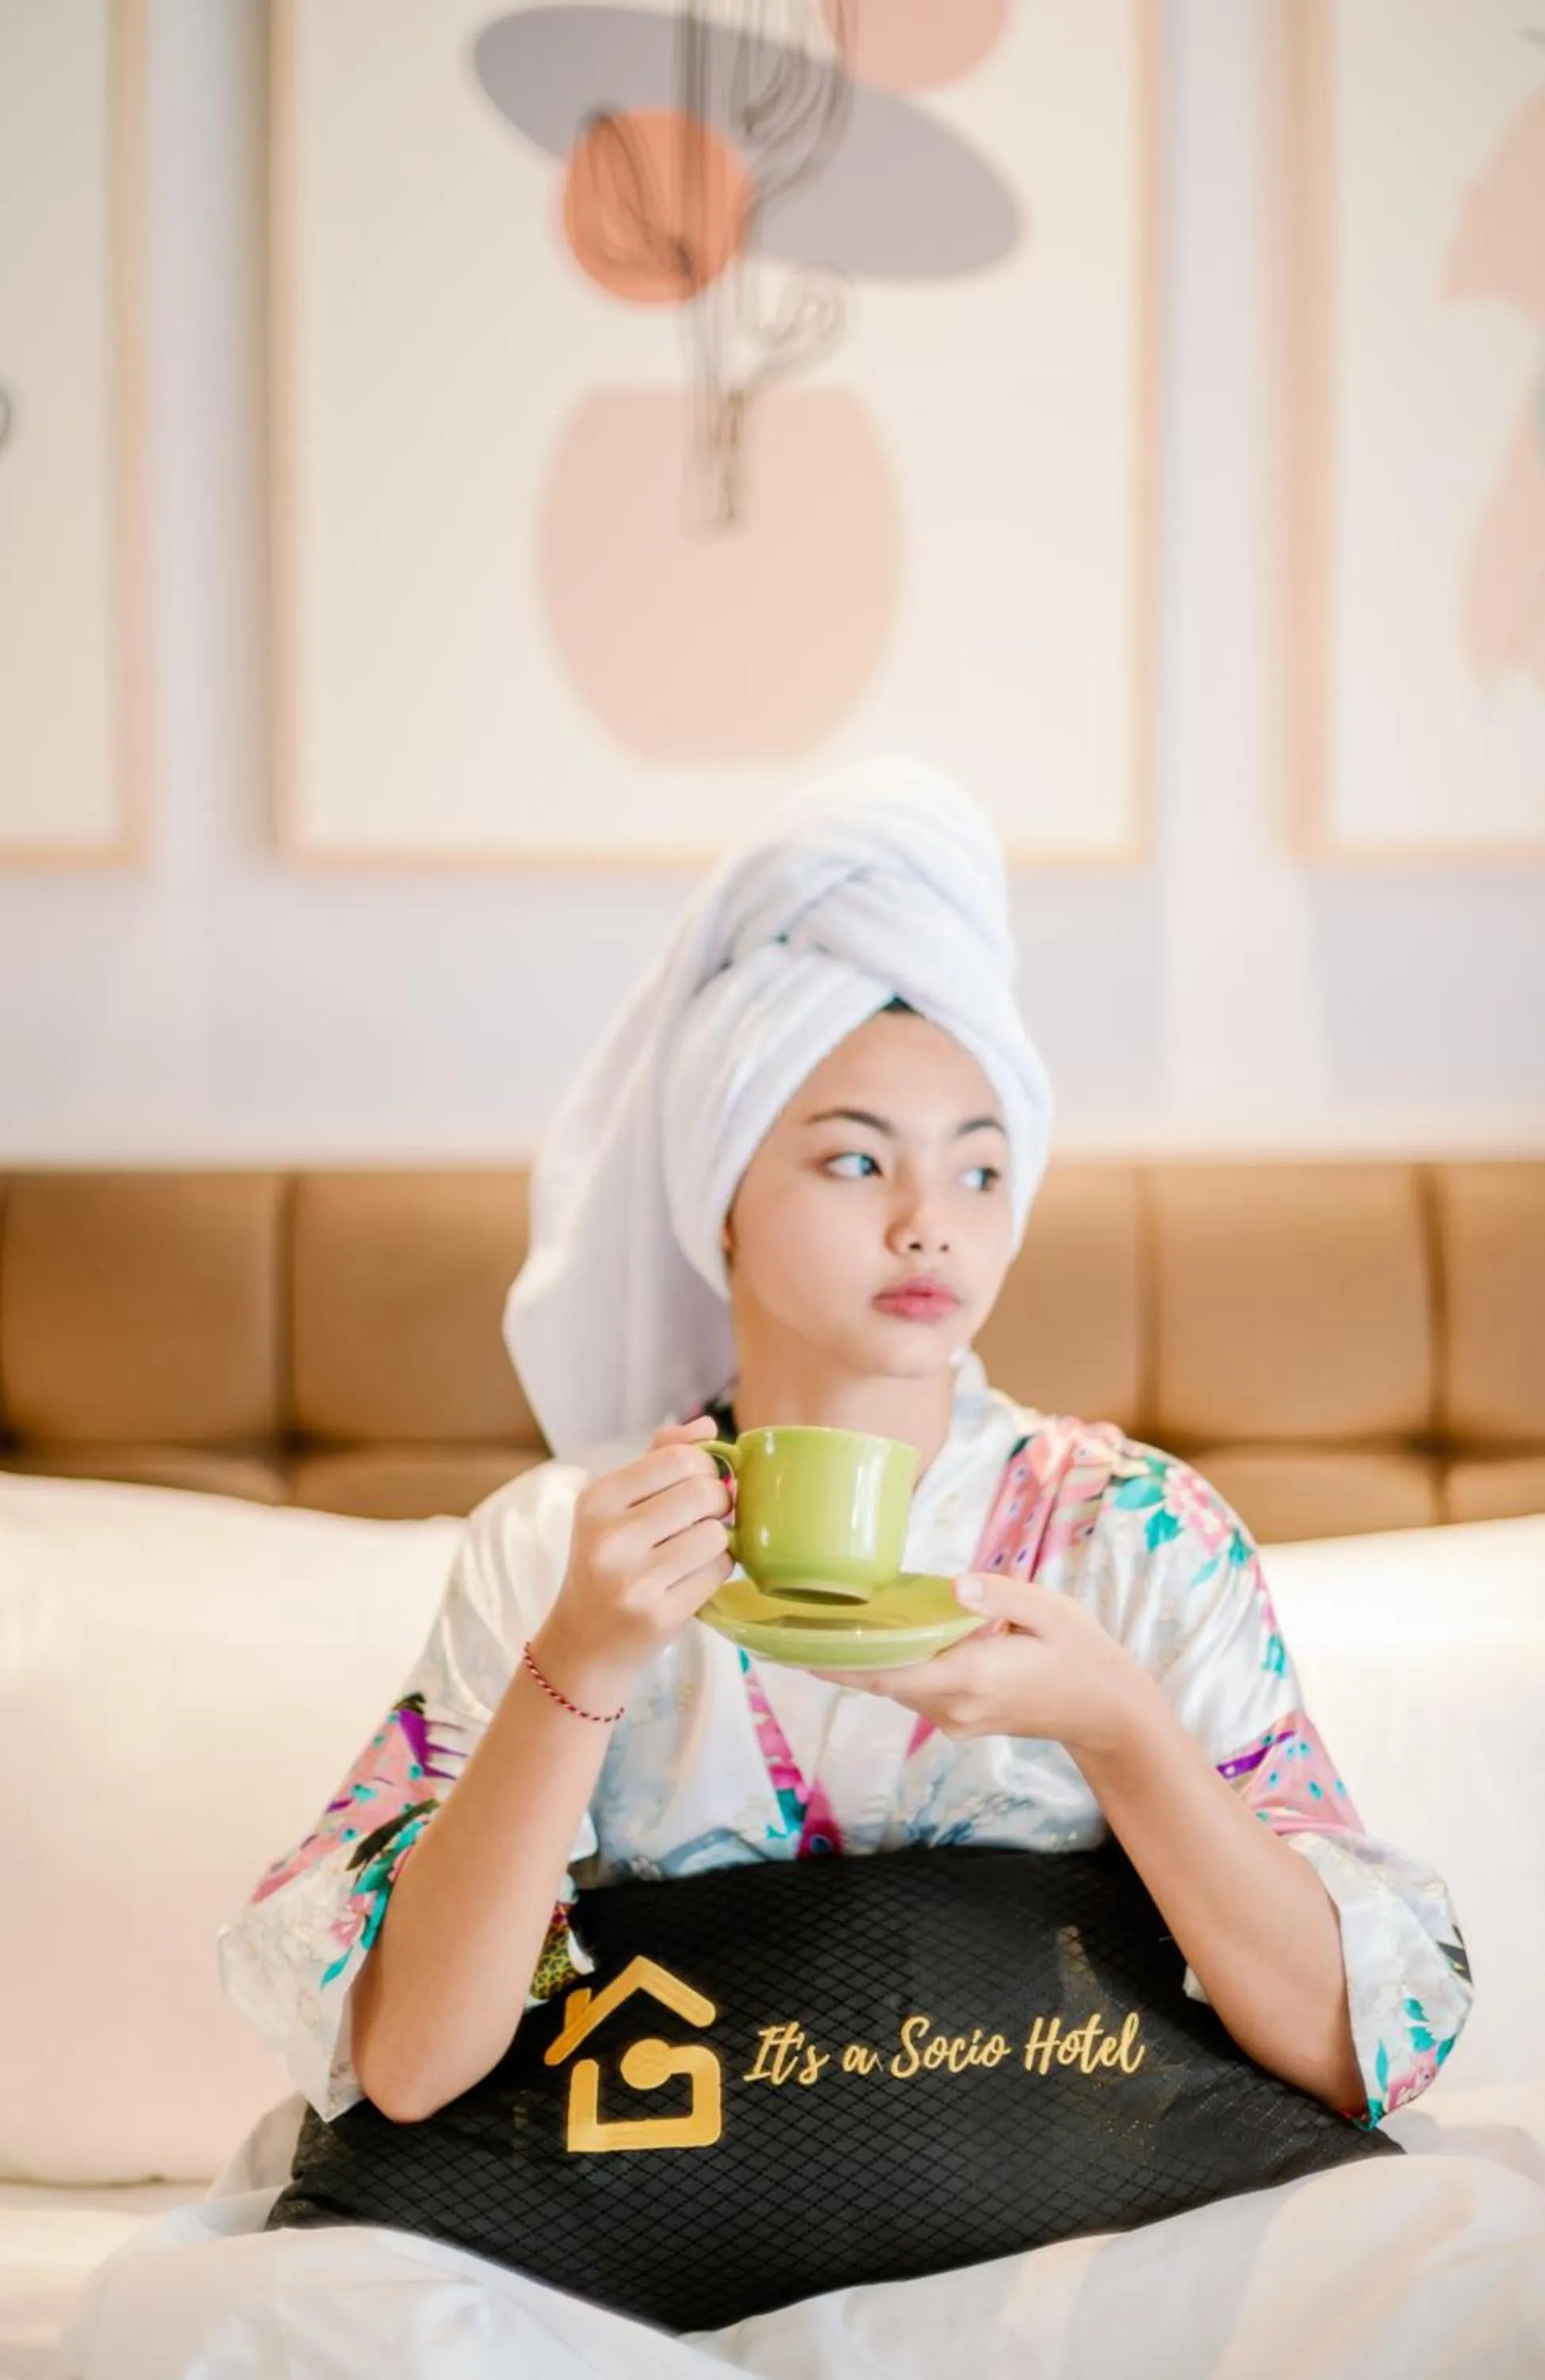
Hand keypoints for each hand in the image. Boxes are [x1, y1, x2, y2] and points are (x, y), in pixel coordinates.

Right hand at [535, 1416, 733, 1709]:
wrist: (583, 1644)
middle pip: (704, 1493)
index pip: (677, 1458)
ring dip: (718, 1541)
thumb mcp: (615, 1507)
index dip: (704, 1467)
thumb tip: (707, 1427)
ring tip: (695, 1550)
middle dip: (718, 1502)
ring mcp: (633, 1581)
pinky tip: (692, 1577)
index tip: (699, 1483)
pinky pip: (717, 1574)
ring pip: (716, 1535)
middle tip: (707, 1517)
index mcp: (597, 1500)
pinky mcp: (659, 1615)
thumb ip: (658, 1459)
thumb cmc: (606, 1564)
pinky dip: (716, 1572)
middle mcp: (609, 1538)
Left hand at [812, 1571, 1154, 1757]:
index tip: (798, 1649)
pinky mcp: (961, 1720)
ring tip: (817, 1630)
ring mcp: (957, 1719)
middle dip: (837, 1660)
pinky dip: (889, 1670)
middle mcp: (955, 1706)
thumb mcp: (1050, 1610)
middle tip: (787, 1632)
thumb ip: (1001, 1595)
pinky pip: (914, 1693)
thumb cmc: (1081, 1653)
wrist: (1106, 1711)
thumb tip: (954, 1586)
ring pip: (896, 1689)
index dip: (842, 1663)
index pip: (891, 1672)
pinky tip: (871, 1643)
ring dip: (861, 1664)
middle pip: (882, 1683)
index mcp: (973, 1676)